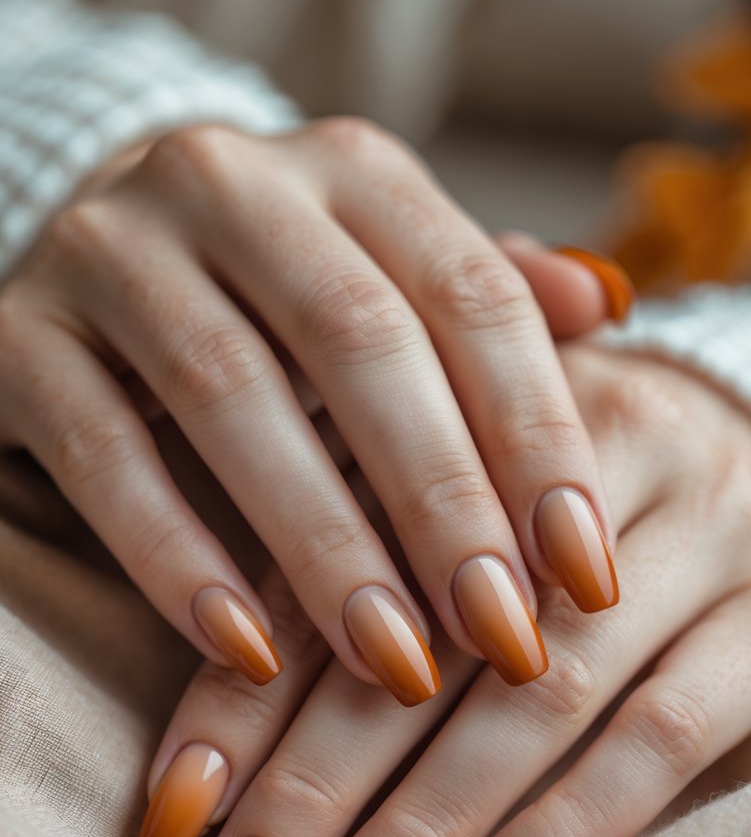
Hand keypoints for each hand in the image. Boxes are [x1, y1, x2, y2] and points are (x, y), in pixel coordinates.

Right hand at [0, 118, 629, 700]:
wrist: (95, 266)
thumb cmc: (276, 302)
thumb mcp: (383, 278)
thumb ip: (481, 296)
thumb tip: (607, 307)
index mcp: (349, 170)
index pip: (471, 297)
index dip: (540, 439)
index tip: (586, 577)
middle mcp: (231, 184)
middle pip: (362, 344)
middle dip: (444, 505)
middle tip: (505, 638)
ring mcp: (112, 251)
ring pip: (232, 398)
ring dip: (326, 548)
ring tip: (396, 666)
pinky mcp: (21, 338)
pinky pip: (105, 456)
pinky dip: (178, 559)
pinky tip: (250, 654)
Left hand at [142, 341, 750, 836]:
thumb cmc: (554, 503)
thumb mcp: (448, 497)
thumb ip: (342, 554)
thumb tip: (208, 728)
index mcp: (483, 398)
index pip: (338, 560)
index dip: (245, 695)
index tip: (172, 818)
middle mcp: (602, 444)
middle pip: (431, 639)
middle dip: (316, 792)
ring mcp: (707, 532)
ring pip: (538, 700)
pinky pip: (659, 743)